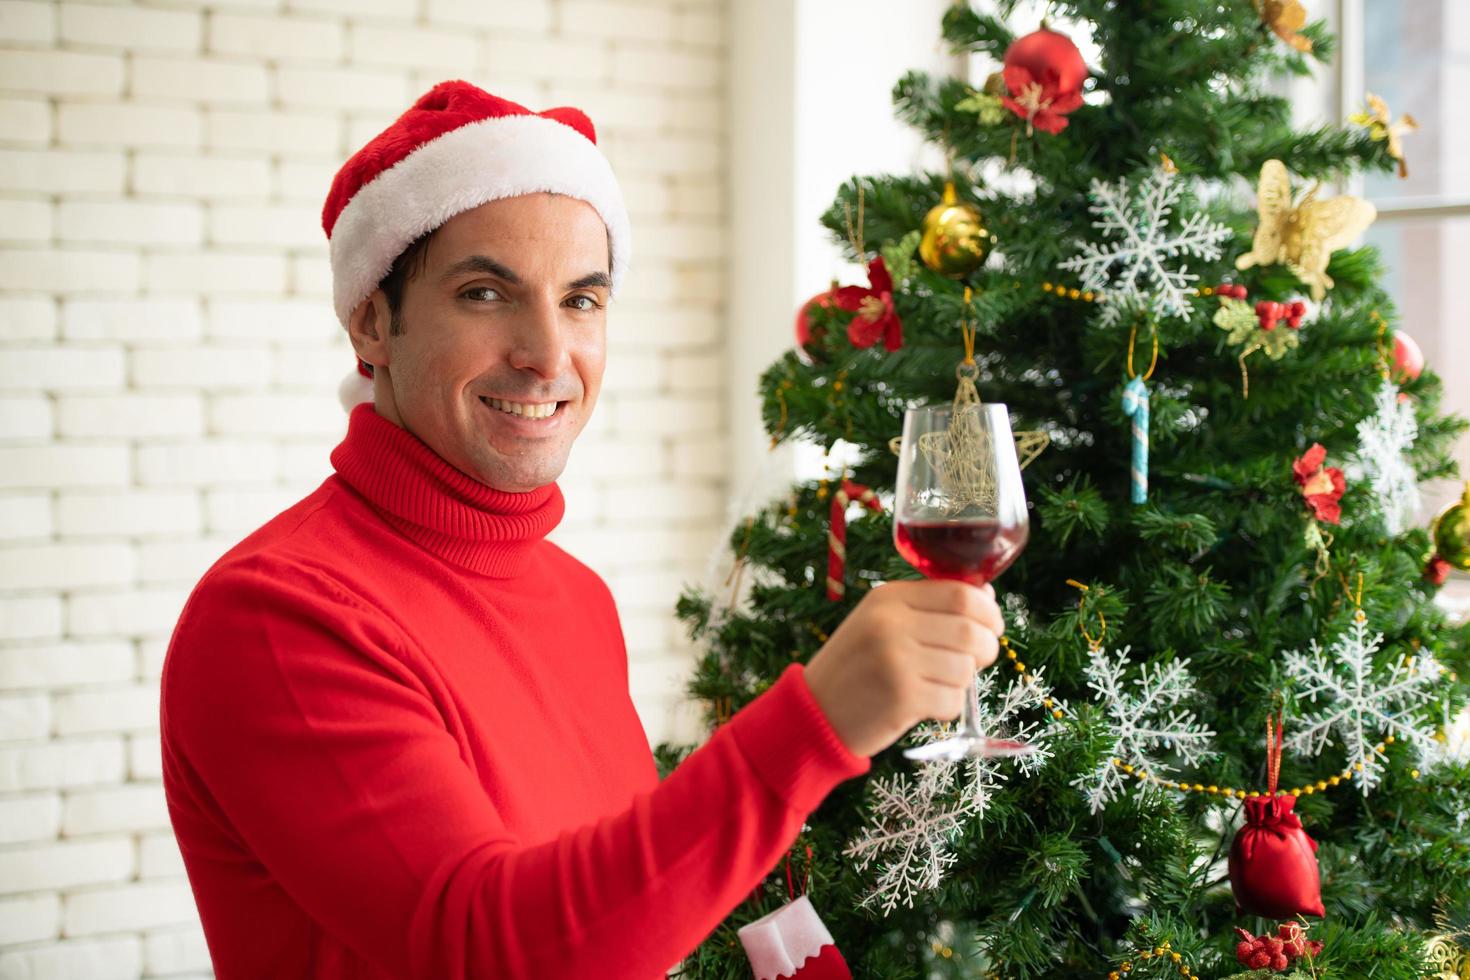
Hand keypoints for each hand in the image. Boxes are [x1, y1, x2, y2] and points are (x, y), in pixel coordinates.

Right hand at [802, 579, 1004, 756]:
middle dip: (986, 648)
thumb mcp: (880, 622)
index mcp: (888, 598)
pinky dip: (948, 707)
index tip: (991, 626)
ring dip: (962, 682)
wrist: (814, 712)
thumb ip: (928, 607)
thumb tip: (986, 597)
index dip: (988, 611)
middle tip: (978, 660)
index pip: (961, 593)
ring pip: (966, 668)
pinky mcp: (902, 697)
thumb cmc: (856, 666)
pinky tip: (925, 705)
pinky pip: (953, 700)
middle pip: (970, 630)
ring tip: (936, 684)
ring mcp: (896, 660)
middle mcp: (891, 623)